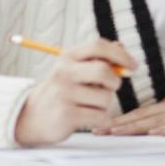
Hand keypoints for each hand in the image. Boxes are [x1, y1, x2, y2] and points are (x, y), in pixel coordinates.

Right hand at [11, 38, 135, 145]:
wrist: (31, 118)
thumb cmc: (62, 91)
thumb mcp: (74, 70)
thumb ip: (99, 59)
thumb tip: (122, 47)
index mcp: (67, 57)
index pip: (98, 46)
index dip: (121, 55)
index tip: (133, 66)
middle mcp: (63, 73)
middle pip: (104, 71)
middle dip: (114, 82)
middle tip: (110, 88)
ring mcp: (63, 94)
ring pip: (106, 97)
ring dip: (104, 104)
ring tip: (87, 105)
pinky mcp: (66, 115)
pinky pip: (101, 115)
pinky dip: (101, 119)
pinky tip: (86, 117)